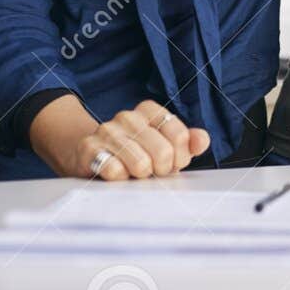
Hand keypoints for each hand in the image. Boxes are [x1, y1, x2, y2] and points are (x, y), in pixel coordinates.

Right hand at [30, 97, 210, 180]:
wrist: (87, 155)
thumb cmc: (133, 152)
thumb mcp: (163, 145)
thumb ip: (187, 142)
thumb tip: (202, 140)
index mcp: (148, 111)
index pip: (180, 135)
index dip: (180, 156)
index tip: (171, 163)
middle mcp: (128, 117)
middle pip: (164, 151)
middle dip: (162, 170)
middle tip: (152, 172)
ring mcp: (107, 131)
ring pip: (141, 163)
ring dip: (140, 176)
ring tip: (133, 173)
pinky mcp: (89, 149)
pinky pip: (115, 170)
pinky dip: (119, 179)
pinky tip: (115, 174)